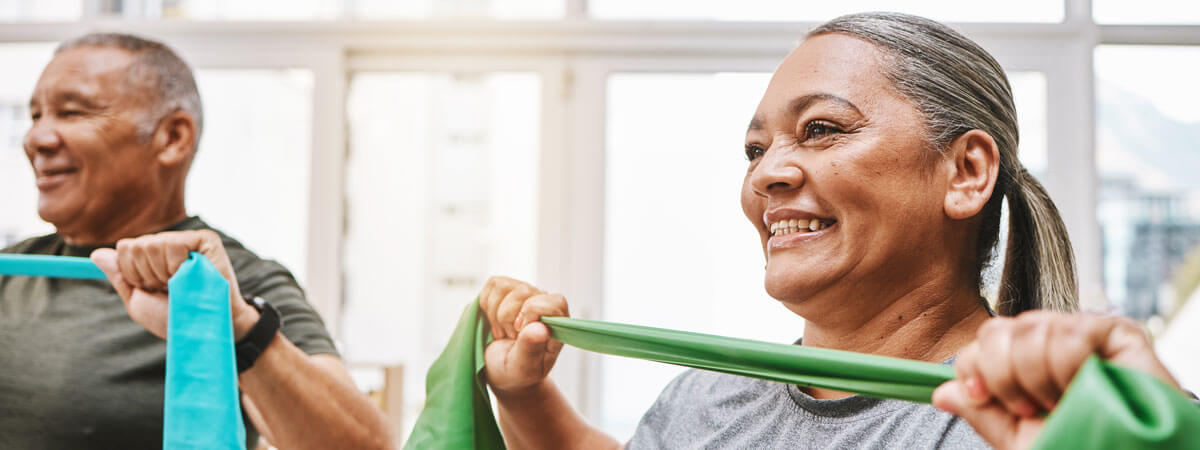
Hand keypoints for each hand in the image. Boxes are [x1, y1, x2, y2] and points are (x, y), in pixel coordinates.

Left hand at [90, 230, 258, 339]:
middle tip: (168, 289)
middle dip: (145, 274)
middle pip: (134, 245)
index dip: (131, 273)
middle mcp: (170, 245)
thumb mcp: (139, 301)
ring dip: (162, 273)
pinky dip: (175, 266)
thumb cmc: (174, 319)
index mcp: (155, 257)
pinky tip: (191, 276)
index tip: (151, 289)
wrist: (204, 329)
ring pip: (152, 243)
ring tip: (182, 284)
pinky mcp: (205, 240)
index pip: (125, 248)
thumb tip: (96, 254)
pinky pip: (172, 243)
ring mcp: (188, 241)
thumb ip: (120, 277)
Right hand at [478, 276, 568, 394]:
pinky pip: (493, 285)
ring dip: (495, 313)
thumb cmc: (516, 372)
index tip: (517, 334)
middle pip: (524, 290)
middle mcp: (544, 303)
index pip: (554, 301)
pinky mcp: (507, 290)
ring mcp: (525, 294)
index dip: (532, 312)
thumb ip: (531, 349)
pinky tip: (493, 322)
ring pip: (504, 286)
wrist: (498, 370)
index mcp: (558, 323)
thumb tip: (541, 328)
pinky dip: (486, 305)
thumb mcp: (523, 368)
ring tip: (501, 332)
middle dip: (507, 317)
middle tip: (508, 338)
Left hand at [932, 311, 1181, 448]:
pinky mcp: (1112, 330)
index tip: (985, 397)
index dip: (973, 368)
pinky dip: (1070, 368)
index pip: (979, 344)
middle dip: (1005, 376)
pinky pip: (1069, 333)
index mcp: (1021, 365)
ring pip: (1030, 330)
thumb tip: (939, 392)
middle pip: (996, 331)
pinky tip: (1086, 385)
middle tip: (1034, 407)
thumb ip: (981, 414)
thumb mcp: (1019, 440)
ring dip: (1042, 379)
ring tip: (1066, 401)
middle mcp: (1045, 343)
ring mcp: (1078, 333)